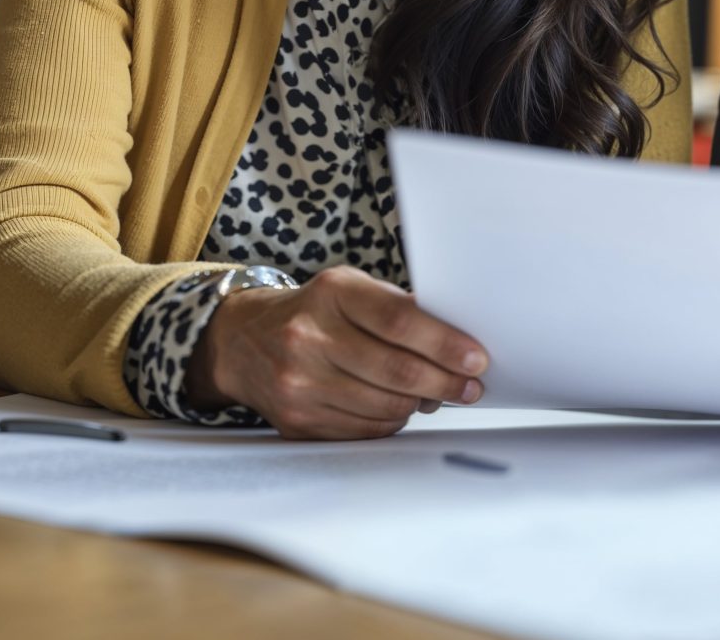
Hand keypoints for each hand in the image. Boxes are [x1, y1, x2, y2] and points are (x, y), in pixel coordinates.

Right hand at [189, 266, 487, 438]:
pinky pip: (365, 429)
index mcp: (332, 294)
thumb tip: (457, 345)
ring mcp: (298, 382)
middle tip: (471, 387)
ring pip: (385, 406)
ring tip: (438, 394)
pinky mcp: (297, 420)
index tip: (476, 359)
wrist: (243, 341)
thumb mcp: (350, 290)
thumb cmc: (315, 312)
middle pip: (397, 370)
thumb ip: (398, 310)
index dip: (445, 343)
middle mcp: (309, 337)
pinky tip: (400, 406)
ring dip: (421, 404)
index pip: (400, 321)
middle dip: (445, 382)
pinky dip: (392, 420)